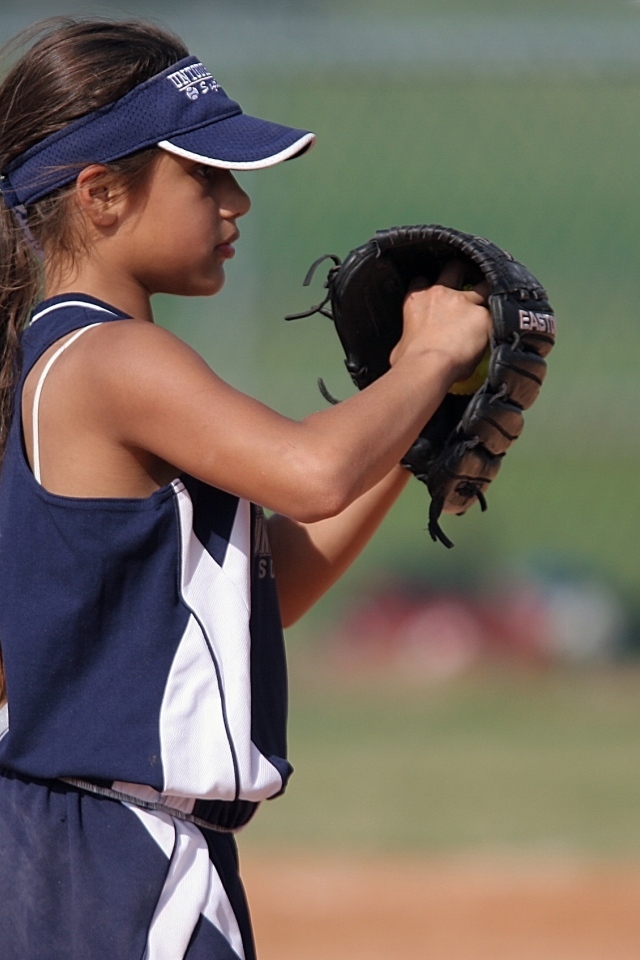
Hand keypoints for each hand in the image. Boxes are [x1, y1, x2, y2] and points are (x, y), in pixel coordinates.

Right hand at [390, 261, 490, 383]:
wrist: (427, 365)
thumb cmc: (408, 360)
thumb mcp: (400, 345)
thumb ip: (409, 338)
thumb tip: (409, 348)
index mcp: (416, 299)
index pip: (421, 280)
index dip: (429, 284)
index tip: (436, 292)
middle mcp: (440, 293)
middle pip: (454, 268)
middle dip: (462, 272)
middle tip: (469, 283)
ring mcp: (463, 301)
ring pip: (483, 285)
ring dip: (487, 292)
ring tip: (494, 301)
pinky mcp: (483, 315)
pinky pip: (496, 313)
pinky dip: (500, 319)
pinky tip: (504, 326)